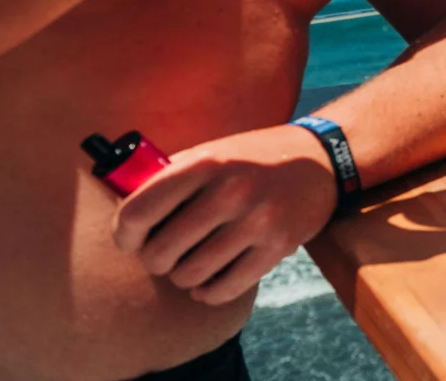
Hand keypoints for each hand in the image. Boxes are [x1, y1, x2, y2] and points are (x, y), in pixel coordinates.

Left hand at [113, 124, 339, 304]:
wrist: (321, 159)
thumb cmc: (254, 158)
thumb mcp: (213, 152)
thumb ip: (172, 178)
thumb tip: (126, 216)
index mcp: (206, 162)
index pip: (137, 212)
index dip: (124, 235)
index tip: (133, 239)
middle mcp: (230, 191)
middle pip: (160, 252)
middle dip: (157, 260)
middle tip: (167, 254)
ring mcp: (257, 220)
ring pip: (190, 275)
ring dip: (184, 277)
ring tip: (191, 265)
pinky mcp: (278, 245)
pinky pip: (224, 289)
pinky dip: (209, 292)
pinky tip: (210, 281)